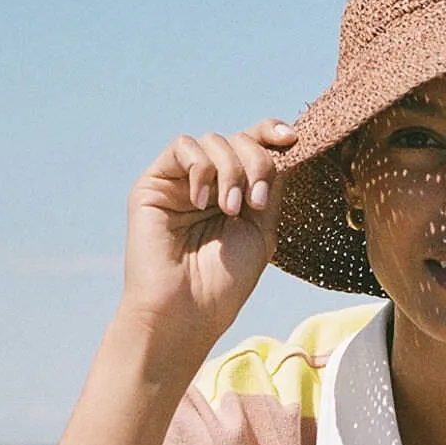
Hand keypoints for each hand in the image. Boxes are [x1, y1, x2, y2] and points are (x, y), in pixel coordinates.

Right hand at [119, 120, 294, 362]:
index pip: (252, 145)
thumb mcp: (261, 228)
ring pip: (213, 140)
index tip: (292, 139)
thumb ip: (270, 185)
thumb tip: (281, 145)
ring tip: (229, 211)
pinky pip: (182, 147)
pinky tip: (202, 203)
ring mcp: (180, 182)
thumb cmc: (224, 282)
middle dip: (255, 163)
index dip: (270, 132)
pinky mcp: (153, 183)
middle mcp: (208, 183)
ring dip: (231, 171)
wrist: (186, 312)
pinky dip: (201, 168)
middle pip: (238, 139)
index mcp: (234, 192)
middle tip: (256, 203)